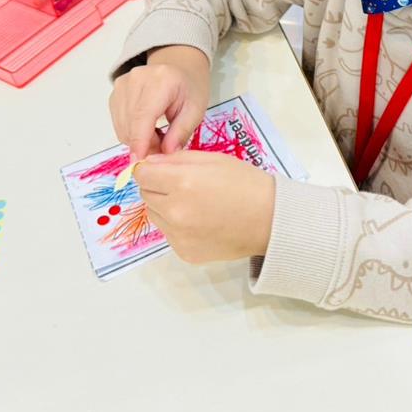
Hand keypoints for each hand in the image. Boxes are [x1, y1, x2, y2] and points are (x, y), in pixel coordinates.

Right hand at [109, 45, 210, 160]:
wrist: (179, 68)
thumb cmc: (190, 89)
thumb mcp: (195, 111)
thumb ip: (180, 133)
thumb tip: (164, 155)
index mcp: (160, 80)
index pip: (143, 115)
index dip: (140, 141)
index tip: (139, 162)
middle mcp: (135, 79)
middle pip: (131, 124)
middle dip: (145, 144)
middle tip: (164, 148)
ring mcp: (122, 85)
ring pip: (123, 126)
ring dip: (138, 139)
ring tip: (159, 135)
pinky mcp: (115, 93)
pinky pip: (119, 123)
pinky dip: (132, 132)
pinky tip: (148, 128)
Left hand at [134, 151, 275, 262]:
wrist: (270, 220)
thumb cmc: (246, 183)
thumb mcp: (213, 159)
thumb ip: (176, 159)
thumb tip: (149, 164)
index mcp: (181, 182)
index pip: (141, 174)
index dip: (150, 169)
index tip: (162, 170)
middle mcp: (174, 211)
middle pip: (145, 195)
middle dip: (158, 187)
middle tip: (184, 186)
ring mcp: (178, 235)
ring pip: (154, 215)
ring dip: (165, 207)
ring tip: (194, 204)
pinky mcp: (184, 252)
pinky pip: (169, 234)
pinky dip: (177, 226)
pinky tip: (201, 221)